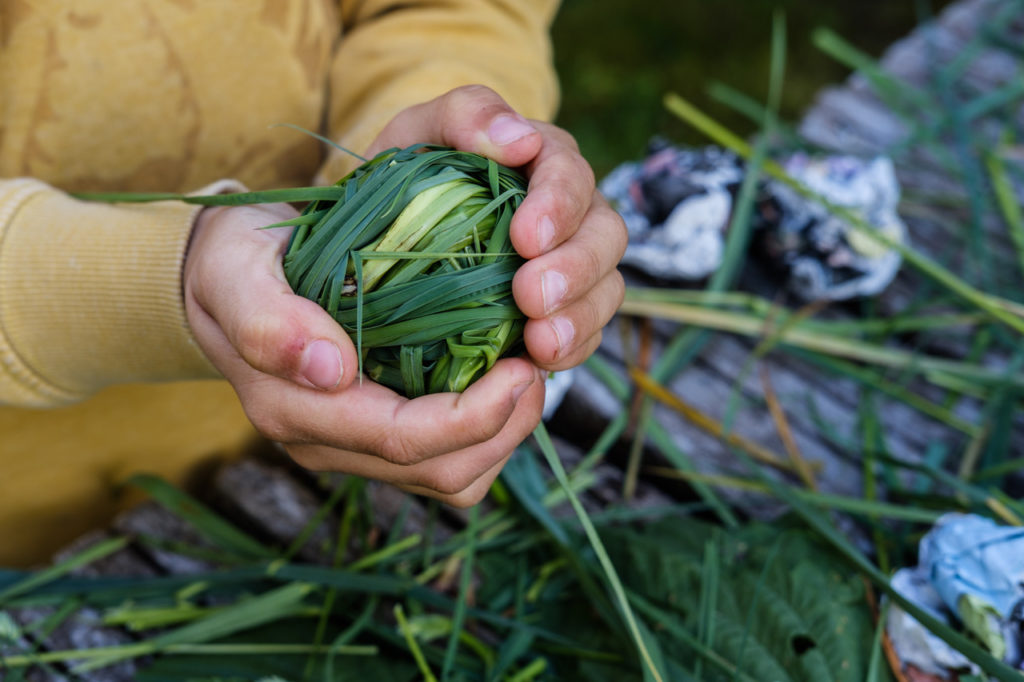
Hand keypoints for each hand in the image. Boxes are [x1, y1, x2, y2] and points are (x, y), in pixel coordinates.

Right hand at [184, 204, 544, 506]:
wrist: (216, 278)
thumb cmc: (231, 263)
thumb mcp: (234, 271)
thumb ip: (270, 322)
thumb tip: (332, 371)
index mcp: (295, 411)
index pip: (403, 439)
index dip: (475, 416)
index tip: (523, 367)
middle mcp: (324, 444)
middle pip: (437, 472)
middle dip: (503, 430)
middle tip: (538, 369)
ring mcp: (348, 446)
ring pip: (448, 478)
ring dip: (501, 439)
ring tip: (528, 378)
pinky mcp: (370, 436)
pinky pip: (443, 460)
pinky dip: (485, 433)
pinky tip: (498, 383)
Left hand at [366, 85, 626, 371]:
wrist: (392, 231)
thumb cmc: (410, 174)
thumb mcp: (420, 130)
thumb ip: (465, 114)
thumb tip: (519, 139)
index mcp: (543, 160)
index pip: (571, 173)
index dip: (559, 205)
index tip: (526, 238)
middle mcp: (572, 211)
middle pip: (606, 234)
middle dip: (576, 268)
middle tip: (532, 297)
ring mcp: (575, 264)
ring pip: (607, 286)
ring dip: (580, 316)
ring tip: (541, 342)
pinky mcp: (565, 311)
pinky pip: (589, 331)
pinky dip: (573, 347)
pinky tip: (542, 361)